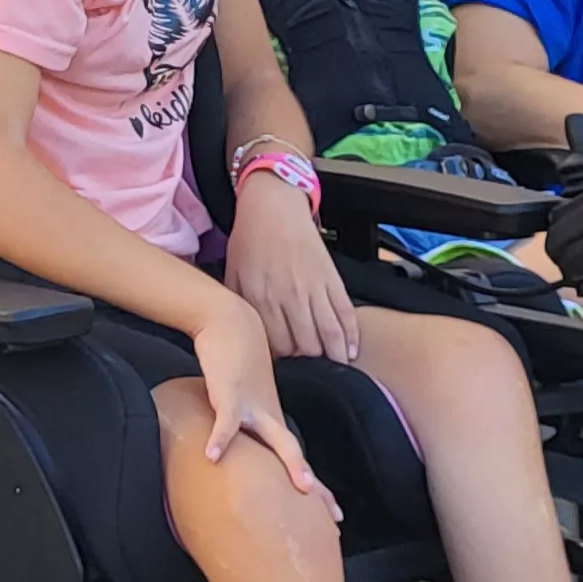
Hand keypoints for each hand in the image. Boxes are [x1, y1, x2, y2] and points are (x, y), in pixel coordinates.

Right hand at [188, 304, 327, 503]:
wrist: (231, 321)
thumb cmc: (235, 360)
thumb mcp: (243, 396)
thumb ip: (244, 420)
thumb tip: (237, 445)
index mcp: (271, 419)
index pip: (295, 457)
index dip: (314, 486)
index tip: (333, 512)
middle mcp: (269, 416)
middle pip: (296, 455)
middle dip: (315, 485)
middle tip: (333, 515)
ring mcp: (253, 405)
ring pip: (277, 439)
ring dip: (292, 463)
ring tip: (302, 489)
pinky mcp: (229, 394)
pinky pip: (227, 421)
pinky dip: (220, 438)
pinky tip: (212, 456)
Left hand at [219, 177, 357, 360]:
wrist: (273, 206)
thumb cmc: (249, 241)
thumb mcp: (231, 276)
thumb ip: (240, 309)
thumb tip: (246, 340)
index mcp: (259, 298)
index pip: (275, 348)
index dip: (281, 365)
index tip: (283, 372)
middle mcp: (288, 297)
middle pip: (305, 347)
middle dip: (308, 366)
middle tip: (309, 376)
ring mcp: (313, 288)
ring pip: (329, 335)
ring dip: (333, 358)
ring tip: (334, 373)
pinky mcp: (332, 279)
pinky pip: (346, 314)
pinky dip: (351, 336)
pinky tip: (349, 352)